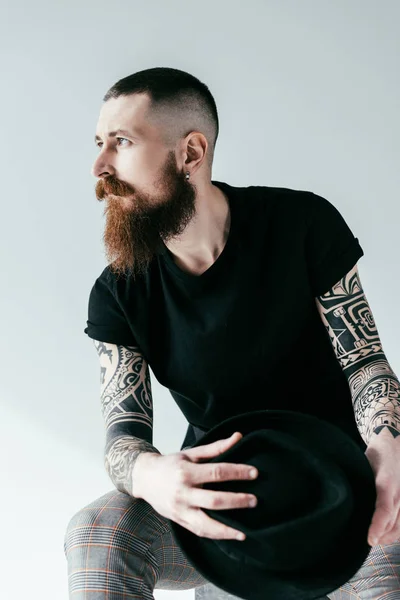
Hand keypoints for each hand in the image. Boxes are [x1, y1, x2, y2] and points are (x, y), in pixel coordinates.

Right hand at [137, 431, 258, 540]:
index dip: (237, 472)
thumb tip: (238, 437)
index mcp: (186, 472)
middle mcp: (183, 492)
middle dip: (236, 501)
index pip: (217, 472)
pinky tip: (230, 535)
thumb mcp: (191, 453)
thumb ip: (215, 447)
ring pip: (205, 524)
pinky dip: (216, 535)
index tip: (254, 473)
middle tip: (255, 500)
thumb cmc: (170, 464)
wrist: (144, 478)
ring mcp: (180, 509)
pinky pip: (199, 531)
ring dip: (226, 530)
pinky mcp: (179, 521)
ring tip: (244, 532)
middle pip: (214, 500)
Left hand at [364, 431, 399, 545]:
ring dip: (388, 536)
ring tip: (374, 541)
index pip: (384, 508)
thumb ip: (358, 481)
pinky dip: (396, 531)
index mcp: (386, 481)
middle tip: (365, 542)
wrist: (395, 443)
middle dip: (380, 535)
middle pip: (393, 521)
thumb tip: (342, 497)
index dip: (378, 525)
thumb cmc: (376, 454)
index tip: (370, 539)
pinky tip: (385, 535)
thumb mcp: (364, 463)